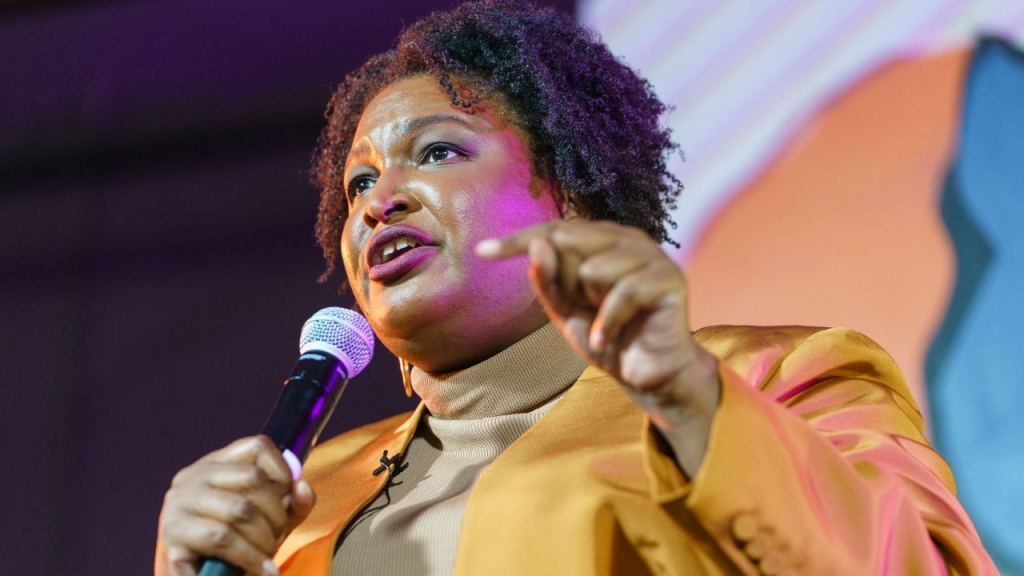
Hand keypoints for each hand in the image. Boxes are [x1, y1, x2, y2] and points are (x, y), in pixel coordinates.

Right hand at [155, 436, 315, 575]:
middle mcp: (193, 475)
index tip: (288, 500)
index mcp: (216, 464)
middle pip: (252, 477)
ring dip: (264, 538)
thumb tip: (302, 488)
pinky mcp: (173, 532)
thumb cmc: (237, 546)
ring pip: (239, 508)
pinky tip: (262, 569)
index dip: (282, 472)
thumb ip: (293, 504)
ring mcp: (179, 501)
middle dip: (276, 513)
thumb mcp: (271, 521)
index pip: (256, 446)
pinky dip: (250, 556)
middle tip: (278, 537)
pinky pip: (222, 538)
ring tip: (268, 555)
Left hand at [477, 220, 719, 473]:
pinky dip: (608, 323)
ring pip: (593, 268)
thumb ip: (547, 280)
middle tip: (585, 309)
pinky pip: (623, 292)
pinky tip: (609, 339)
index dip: (518, 240)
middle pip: (569, 242)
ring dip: (593, 304)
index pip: (553, 229)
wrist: (646, 375)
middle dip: (565, 282)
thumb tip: (538, 245)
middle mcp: (627, 237)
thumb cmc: (605, 336)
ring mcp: (651, 254)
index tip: (482, 252)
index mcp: (601, 238)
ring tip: (607, 321)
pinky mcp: (670, 277)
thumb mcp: (564, 310)